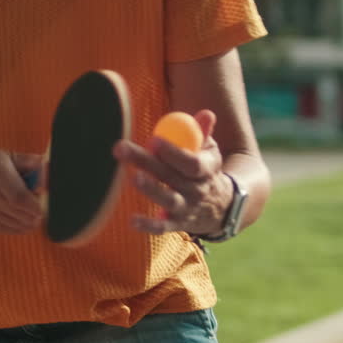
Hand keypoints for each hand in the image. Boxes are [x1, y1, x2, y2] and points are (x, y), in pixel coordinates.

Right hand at [0, 150, 43, 234]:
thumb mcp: (5, 156)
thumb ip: (29, 161)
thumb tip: (48, 168)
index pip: (20, 198)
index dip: (35, 205)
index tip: (42, 203)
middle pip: (23, 214)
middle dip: (37, 212)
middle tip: (36, 203)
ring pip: (19, 225)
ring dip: (30, 220)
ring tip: (28, 208)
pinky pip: (11, 231)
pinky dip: (21, 226)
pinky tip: (19, 216)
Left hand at [114, 109, 230, 235]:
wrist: (222, 206)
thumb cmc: (206, 169)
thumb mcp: (210, 151)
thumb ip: (203, 133)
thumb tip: (205, 114)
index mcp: (205, 170)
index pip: (191, 162)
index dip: (173, 152)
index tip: (154, 140)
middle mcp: (196, 190)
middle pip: (170, 176)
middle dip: (145, 161)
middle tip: (120, 147)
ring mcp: (187, 208)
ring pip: (168, 200)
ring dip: (152, 190)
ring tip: (135, 178)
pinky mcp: (177, 224)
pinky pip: (163, 228)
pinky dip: (149, 226)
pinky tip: (132, 221)